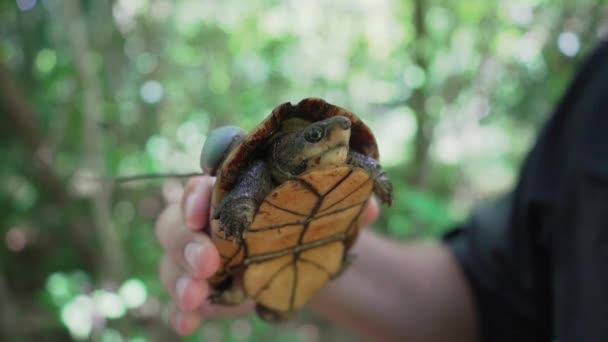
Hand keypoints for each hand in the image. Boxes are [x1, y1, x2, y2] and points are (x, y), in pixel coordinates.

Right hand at [156, 176, 379, 334]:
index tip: (204, 213)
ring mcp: (199, 257)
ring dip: (180, 280)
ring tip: (196, 298)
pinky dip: (181, 312)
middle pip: (175, 223)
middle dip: (186, 242)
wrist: (305, 260)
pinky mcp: (203, 290)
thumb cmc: (306, 225)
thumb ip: (344, 206)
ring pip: (172, 263)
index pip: (202, 186)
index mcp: (231, 192)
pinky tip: (189, 325)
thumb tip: (371, 206)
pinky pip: (180, 300)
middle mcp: (207, 222)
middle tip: (209, 262)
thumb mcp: (326, 214)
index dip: (197, 197)